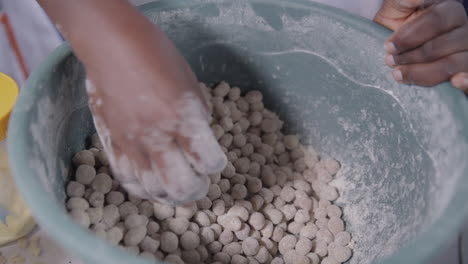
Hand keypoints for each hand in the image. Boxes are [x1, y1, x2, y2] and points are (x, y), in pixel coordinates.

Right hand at [86, 24, 225, 204]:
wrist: (111, 45)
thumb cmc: (157, 56)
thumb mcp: (191, 83)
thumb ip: (197, 116)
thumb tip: (199, 139)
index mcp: (182, 116)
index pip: (207, 162)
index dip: (216, 165)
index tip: (215, 160)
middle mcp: (156, 135)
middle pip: (181, 187)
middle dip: (196, 190)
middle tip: (200, 182)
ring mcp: (131, 142)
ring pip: (152, 190)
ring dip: (170, 194)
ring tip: (177, 185)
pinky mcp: (111, 142)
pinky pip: (126, 179)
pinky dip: (143, 188)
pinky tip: (152, 184)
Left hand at [374, 0, 467, 91]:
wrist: (395, 49)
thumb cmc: (397, 24)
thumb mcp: (398, 7)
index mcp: (450, 11)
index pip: (436, 20)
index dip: (410, 35)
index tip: (388, 46)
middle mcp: (464, 32)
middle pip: (442, 45)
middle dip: (411, 55)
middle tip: (389, 61)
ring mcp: (466, 54)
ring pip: (451, 65)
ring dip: (421, 73)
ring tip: (398, 74)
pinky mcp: (463, 73)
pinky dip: (466, 83)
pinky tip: (455, 82)